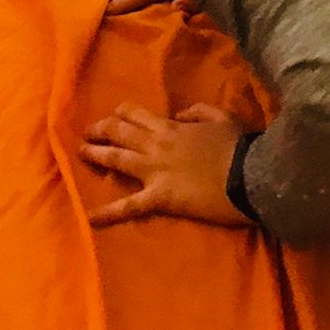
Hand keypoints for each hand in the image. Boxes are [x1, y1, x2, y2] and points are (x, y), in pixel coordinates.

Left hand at [82, 103, 249, 227]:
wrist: (249, 175)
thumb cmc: (238, 146)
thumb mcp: (220, 117)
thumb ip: (197, 111)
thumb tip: (178, 114)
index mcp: (170, 126)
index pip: (134, 114)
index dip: (119, 114)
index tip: (111, 118)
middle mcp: (156, 144)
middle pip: (118, 131)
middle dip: (99, 130)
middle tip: (87, 134)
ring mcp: (156, 170)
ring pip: (116, 158)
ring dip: (95, 155)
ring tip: (79, 153)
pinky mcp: (161, 197)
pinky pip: (130, 205)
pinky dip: (109, 212)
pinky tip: (91, 218)